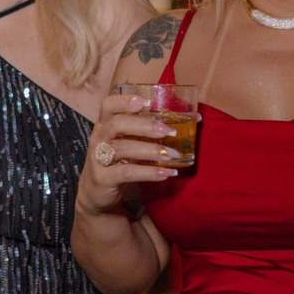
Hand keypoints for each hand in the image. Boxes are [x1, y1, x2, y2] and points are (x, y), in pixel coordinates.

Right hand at [76, 93, 183, 218]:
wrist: (97, 192)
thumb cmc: (119, 160)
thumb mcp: (128, 142)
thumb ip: (150, 131)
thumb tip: (195, 118)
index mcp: (104, 124)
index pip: (108, 105)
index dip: (125, 101)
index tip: (146, 103)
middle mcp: (99, 138)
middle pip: (118, 124)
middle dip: (145, 125)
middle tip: (169, 131)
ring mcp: (98, 159)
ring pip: (123, 149)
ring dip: (151, 150)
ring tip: (173, 155)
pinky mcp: (103, 178)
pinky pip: (127, 173)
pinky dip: (149, 173)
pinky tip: (166, 174)